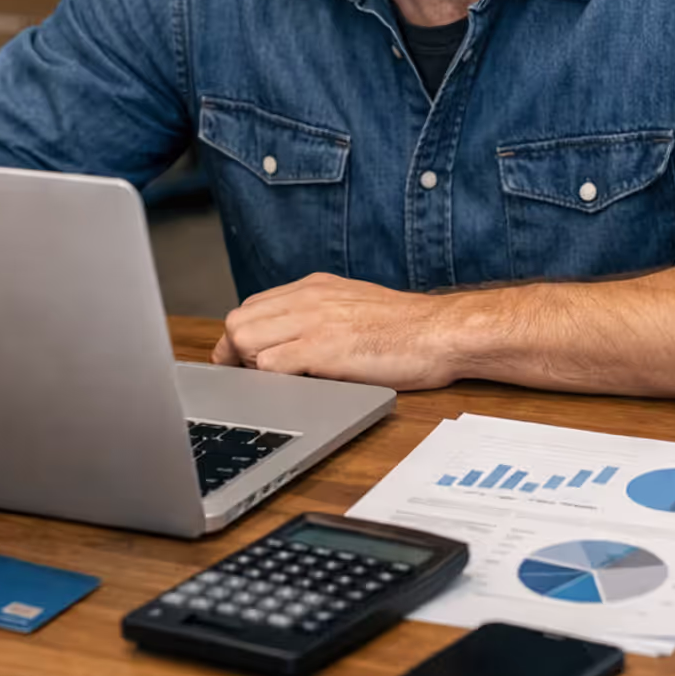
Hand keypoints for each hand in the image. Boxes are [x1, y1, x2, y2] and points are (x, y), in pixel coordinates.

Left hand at [211, 272, 469, 389]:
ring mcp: (312, 322)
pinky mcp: (322, 349)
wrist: (440, 332)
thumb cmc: (406, 329)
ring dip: (249, 367)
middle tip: (247, 379)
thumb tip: (291, 338)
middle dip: (234, 354)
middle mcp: (307, 298)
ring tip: (271, 383)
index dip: (240, 338)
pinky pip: (269, 364)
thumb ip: (320, 315)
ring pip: (244, 341)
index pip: (251, 307)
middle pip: (238, 322)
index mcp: (313, 287)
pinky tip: (288, 388)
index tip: (242, 361)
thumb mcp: (354, 306)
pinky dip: (268, 380)